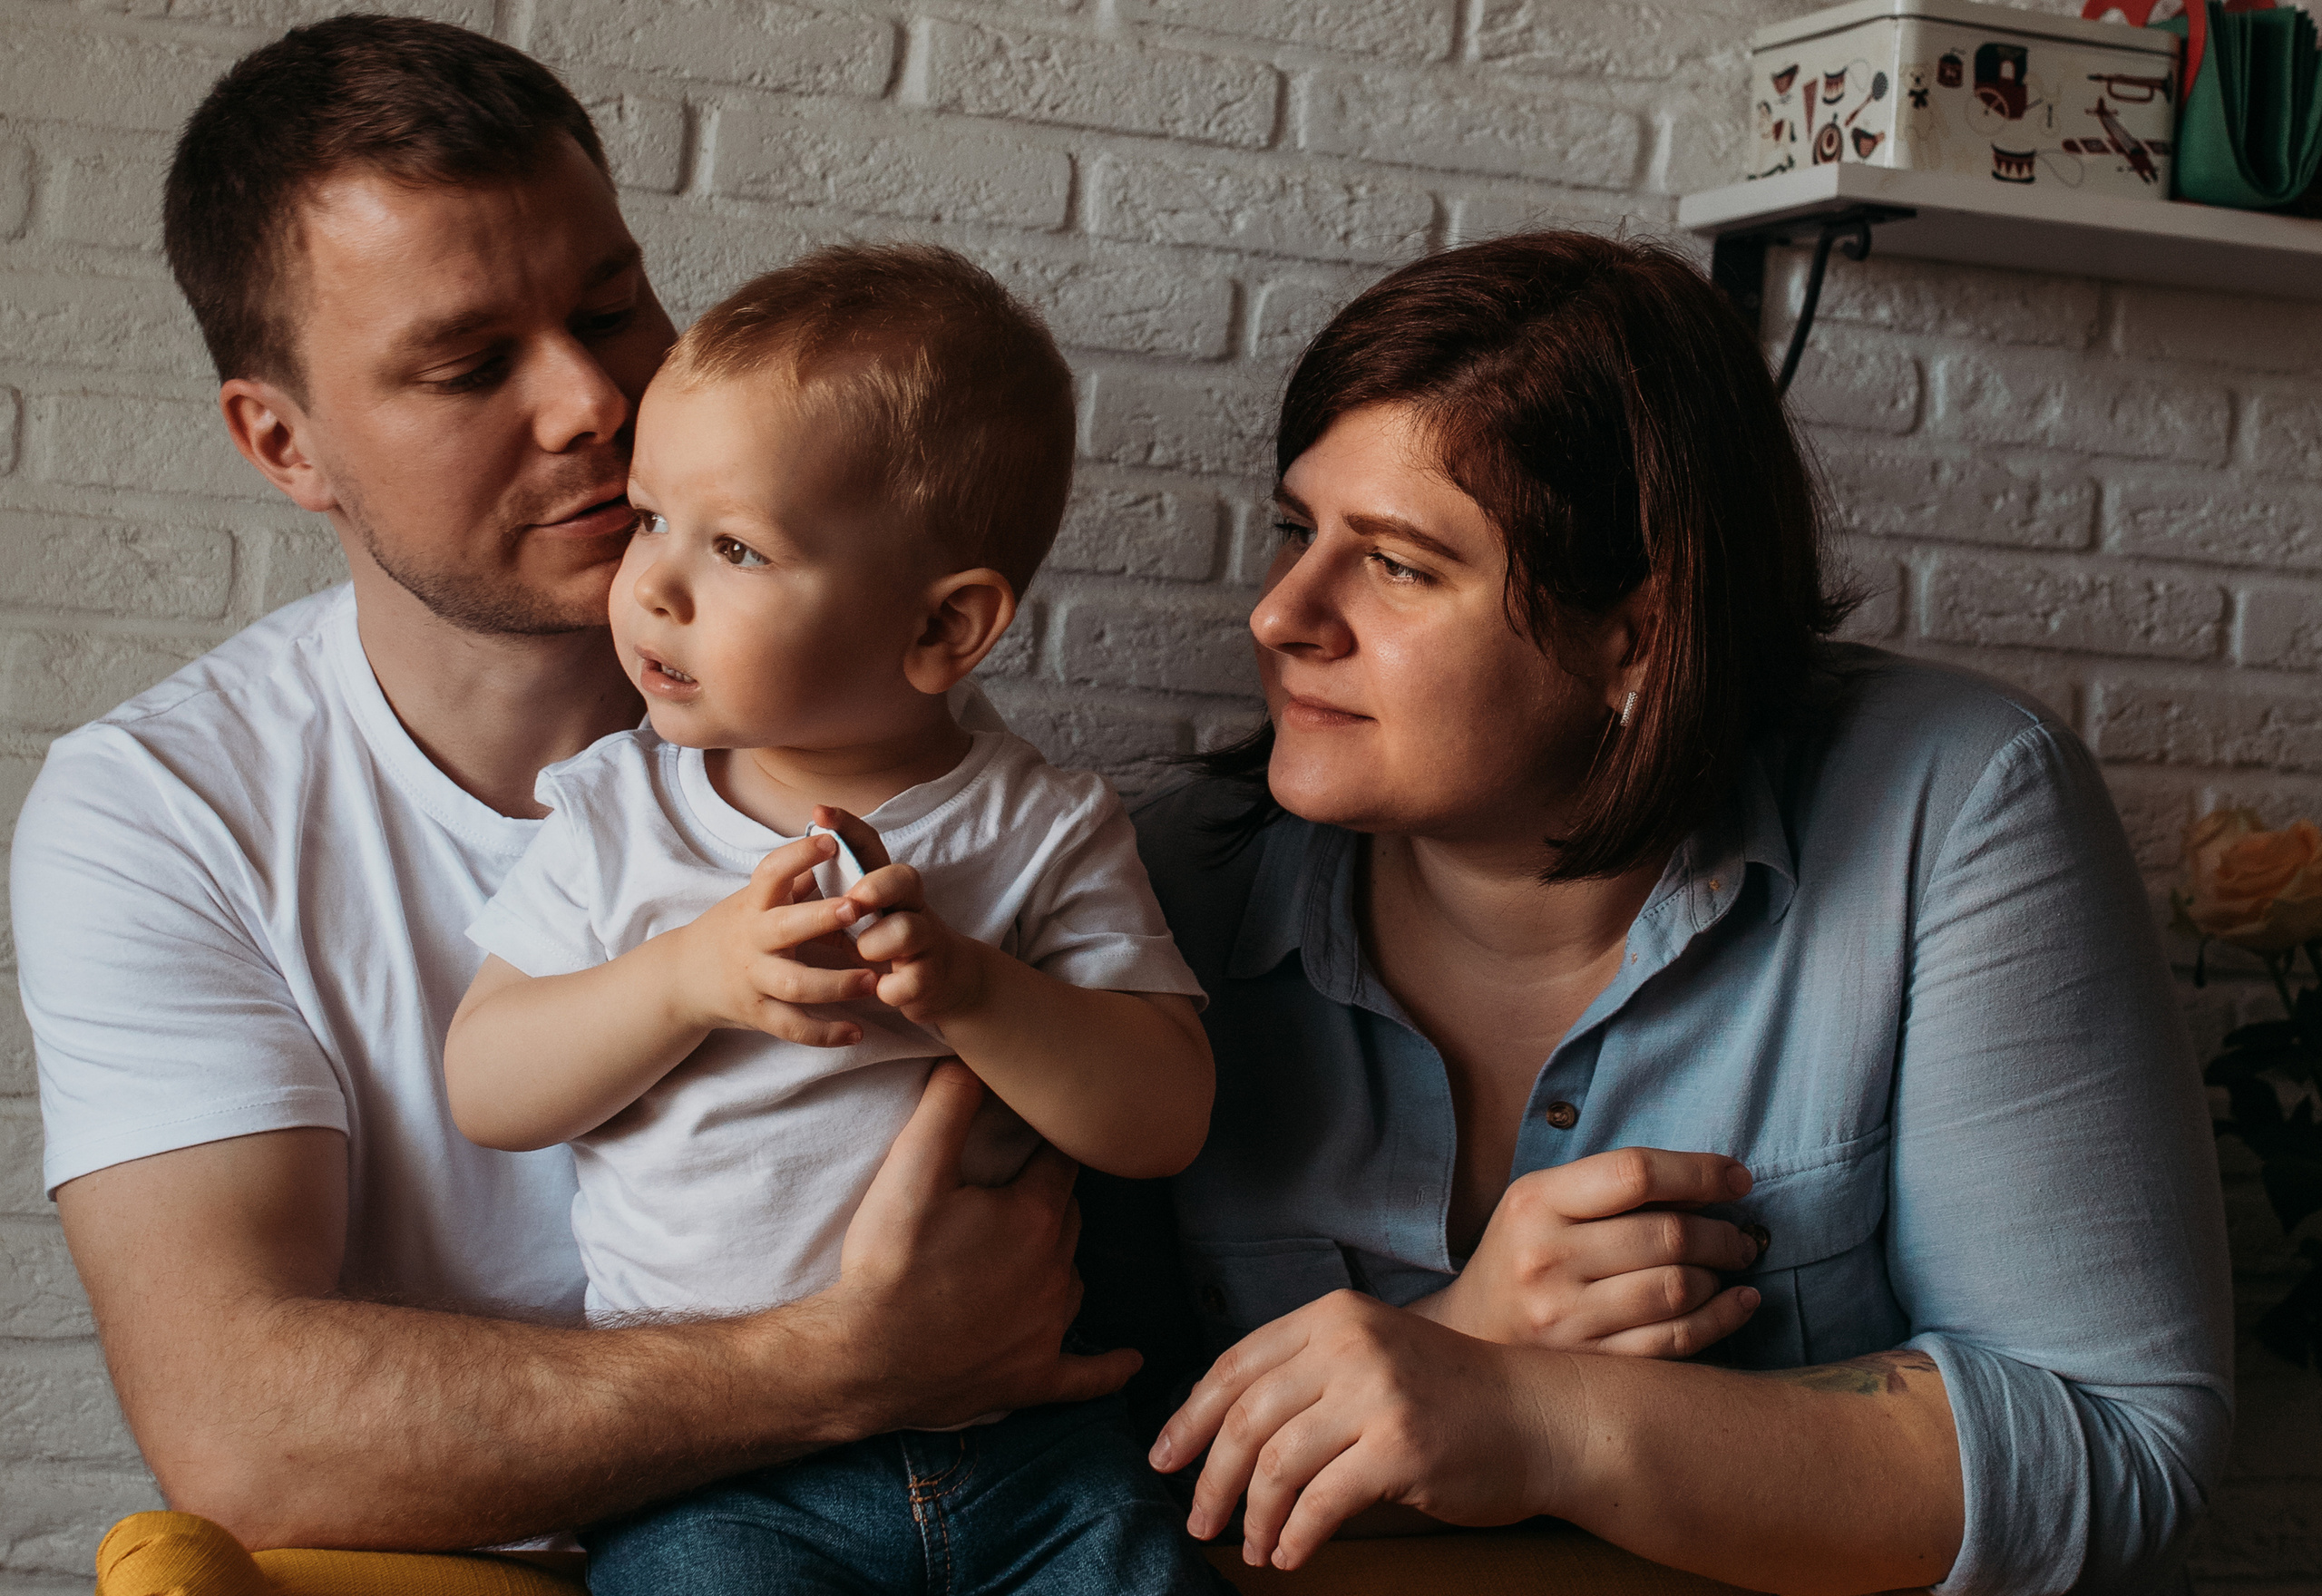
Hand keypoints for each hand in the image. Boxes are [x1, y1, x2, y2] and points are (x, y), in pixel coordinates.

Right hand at [673, 832, 877, 1043]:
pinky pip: (793, 1027)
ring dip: (836, 984)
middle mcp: (752, 940)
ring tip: (873, 980)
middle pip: (786, 928)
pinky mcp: (758, 1014)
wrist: (682, 977)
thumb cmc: (735, 928)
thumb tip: (841, 840)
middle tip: (857, 908)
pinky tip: (856, 1032)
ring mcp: (754, 979)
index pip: (772, 872)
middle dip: (821, 918)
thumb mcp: (755, 899)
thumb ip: (795, 879)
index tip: (830, 841)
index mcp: (755, 904)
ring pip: (795, 985)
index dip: (799, 856)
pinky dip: (825, 1034)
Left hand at [816, 805, 989, 1029]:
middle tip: (853, 901)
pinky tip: (884, 991)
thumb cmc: (890, 941)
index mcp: (889, 886)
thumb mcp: (866, 913)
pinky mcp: (931, 977)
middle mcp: (911, 905)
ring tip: (863, 955)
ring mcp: (926, 940)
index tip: (820, 813)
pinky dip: (893, 988)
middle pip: (904, 877)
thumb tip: (793, 865)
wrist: (948, 981)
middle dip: (876, 886)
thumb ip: (838, 891)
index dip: (847, 827)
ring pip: (908, 929)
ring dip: (878, 943)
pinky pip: (913, 979)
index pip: (871, 847)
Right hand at [826, 1062, 1139, 1428]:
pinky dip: (1107, 1368)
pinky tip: (1130, 1362)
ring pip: (1071, 1280)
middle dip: (1046, 1201)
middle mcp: (1056, 1271)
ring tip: (1025, 1255)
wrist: (860, 1359)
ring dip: (1054, 1264)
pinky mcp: (1034, 1378)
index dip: (1044, 1145)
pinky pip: (1086, 1375)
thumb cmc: (886, 1263)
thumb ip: (947, 1105)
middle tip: (1011, 1193)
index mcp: (1035, 1217)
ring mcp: (1048, 1329)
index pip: (1059, 1162)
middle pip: (1066, 1218)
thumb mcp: (910, 1169)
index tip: (1032, 1134)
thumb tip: (973, 1057)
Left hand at [1150, 1291, 1569, 1570]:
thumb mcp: (1375, 1357)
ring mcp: (1376, 1395)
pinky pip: (1321, 1503)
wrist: (1541, 1416)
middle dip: (1210, 1478)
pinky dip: (1295, 1536)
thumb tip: (1221, 1427)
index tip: (1164, 1459)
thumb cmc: (1453, 1396)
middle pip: (1244, 1417)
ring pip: (1275, 1463)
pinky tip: (1291, 1554)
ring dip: (1253, 1517)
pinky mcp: (1400, 1449)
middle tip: (1197, 1520)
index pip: (1235, 1365)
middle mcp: (1349, 1345)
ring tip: (1251, 1547)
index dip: (1188, 1416)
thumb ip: (1308, 1374)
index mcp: (1333, 1317)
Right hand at [1413, 1147, 1764, 1355]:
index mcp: (1535, 1203)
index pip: (1634, 1172)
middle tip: (1740, 1234)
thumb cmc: (1521, 1255)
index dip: (1699, 1171)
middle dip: (1722, 1232)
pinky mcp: (1589, 1365)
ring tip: (1730, 1264)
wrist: (1468, 1336)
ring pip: (1676, 1289)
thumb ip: (1612, 1189)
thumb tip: (1711, 1186)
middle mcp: (1546, 1258)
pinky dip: (1721, 1318)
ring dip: (1721, 1273)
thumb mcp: (1544, 1202)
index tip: (1737, 1178)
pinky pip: (1675, 1342)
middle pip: (1666, 1235)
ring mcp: (1566, 1319)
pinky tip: (1738, 1302)